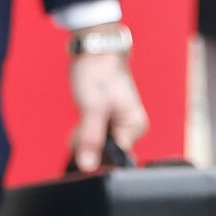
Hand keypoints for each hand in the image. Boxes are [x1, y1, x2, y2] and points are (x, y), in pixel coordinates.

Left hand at [68, 50, 147, 173]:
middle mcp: (129, 128)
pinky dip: (83, 132)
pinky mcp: (106, 120)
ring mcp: (117, 125)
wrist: (94, 50)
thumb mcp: (93, 108)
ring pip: (96, 145)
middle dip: (89, 144)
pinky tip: (81, 120)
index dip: (97, 152)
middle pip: (105, 153)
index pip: (116, 156)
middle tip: (83, 122)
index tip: (84, 138)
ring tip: (83, 116)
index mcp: (135, 126)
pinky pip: (93, 136)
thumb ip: (91, 138)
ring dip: (84, 137)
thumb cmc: (99, 72)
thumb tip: (88, 166)